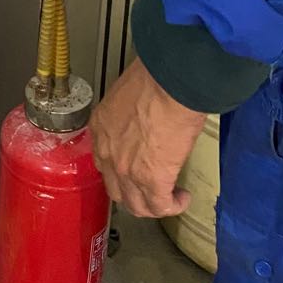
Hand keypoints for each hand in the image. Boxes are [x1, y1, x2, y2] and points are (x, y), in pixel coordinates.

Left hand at [90, 60, 207, 218]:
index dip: (119, 169)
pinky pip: (160, 206)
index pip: (103, 160)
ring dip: (152, 205)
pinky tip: (182, 198)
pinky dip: (173, 206)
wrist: (170, 82)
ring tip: (168, 198)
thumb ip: (131, 110)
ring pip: (135, 205)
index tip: (134, 167)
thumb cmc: (155, 76)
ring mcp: (127, 170)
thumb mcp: (130, 92)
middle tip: (150, 188)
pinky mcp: (153, 179)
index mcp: (101, 126)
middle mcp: (108, 152)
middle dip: (134, 193)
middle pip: (116, 188)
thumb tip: (146, 113)